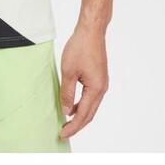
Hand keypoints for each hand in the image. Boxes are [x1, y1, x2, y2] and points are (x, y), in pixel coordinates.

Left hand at [58, 25, 108, 140]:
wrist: (91, 31)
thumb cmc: (80, 47)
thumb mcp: (68, 71)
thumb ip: (67, 92)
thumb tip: (66, 110)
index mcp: (96, 89)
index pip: (84, 114)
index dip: (73, 126)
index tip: (62, 134)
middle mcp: (102, 88)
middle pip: (90, 113)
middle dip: (77, 124)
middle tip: (64, 132)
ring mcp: (102, 83)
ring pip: (91, 106)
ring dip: (80, 114)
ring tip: (66, 121)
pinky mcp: (99, 77)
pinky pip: (91, 97)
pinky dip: (82, 104)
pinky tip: (72, 105)